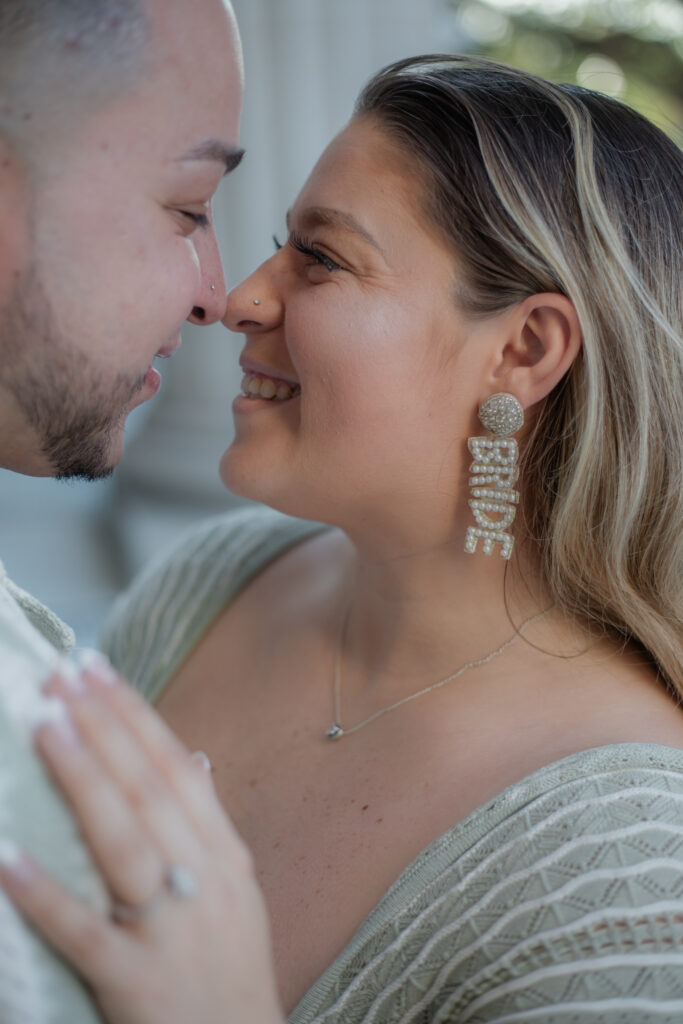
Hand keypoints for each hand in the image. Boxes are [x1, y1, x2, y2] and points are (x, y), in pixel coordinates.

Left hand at [0, 657, 283, 1023]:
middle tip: (59, 675)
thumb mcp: (236, 890)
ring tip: (45, 725)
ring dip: (83, 779)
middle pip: (147, 790)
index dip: (133, 714)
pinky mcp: (136, 983)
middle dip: (102, 726)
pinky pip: (86, 934)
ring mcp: (172, 931)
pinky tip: (9, 857)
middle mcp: (203, 880)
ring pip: (122, 843)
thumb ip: (210, 822)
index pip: (174, 767)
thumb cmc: (231, 970)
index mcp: (223, 855)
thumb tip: (195, 758)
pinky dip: (48, 895)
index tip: (96, 667)